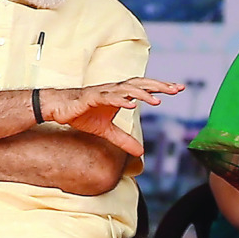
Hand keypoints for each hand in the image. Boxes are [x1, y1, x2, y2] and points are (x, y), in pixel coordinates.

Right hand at [39, 78, 183, 155]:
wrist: (59, 108)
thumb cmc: (82, 114)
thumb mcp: (107, 131)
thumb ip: (124, 140)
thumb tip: (140, 152)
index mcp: (120, 95)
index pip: (144, 88)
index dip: (161, 88)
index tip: (178, 88)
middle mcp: (114, 90)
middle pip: (141, 85)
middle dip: (159, 86)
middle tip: (177, 89)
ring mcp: (103, 92)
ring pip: (126, 89)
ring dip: (142, 94)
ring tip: (157, 100)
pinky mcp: (91, 97)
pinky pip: (107, 97)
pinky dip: (119, 100)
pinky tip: (130, 104)